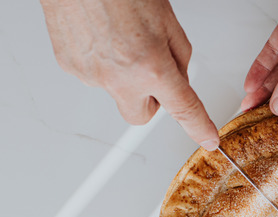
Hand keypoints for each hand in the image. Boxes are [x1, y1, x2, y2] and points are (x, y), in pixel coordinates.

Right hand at [41, 0, 219, 149]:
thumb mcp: (166, 18)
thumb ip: (179, 55)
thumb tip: (179, 77)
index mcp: (150, 65)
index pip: (182, 109)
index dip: (198, 127)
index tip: (207, 138)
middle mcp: (118, 77)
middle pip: (142, 115)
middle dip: (151, 100)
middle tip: (151, 72)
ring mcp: (91, 75)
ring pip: (116, 90)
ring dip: (123, 73)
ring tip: (119, 35)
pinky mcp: (70, 67)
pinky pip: (94, 74)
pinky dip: (101, 60)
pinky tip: (101, 34)